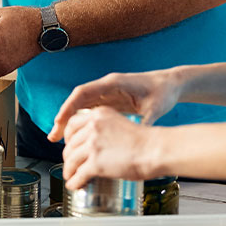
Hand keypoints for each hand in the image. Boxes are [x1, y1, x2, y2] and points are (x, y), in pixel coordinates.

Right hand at [49, 69, 181, 141]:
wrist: (171, 84)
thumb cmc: (163, 92)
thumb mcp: (155, 109)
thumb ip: (143, 123)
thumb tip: (135, 142)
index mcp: (114, 83)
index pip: (83, 93)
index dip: (68, 107)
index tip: (58, 122)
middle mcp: (107, 86)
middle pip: (78, 100)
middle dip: (63, 117)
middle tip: (53, 136)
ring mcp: (108, 93)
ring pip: (82, 106)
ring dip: (70, 121)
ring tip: (59, 139)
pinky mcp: (112, 100)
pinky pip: (90, 110)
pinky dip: (81, 122)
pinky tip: (76, 136)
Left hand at [62, 107, 163, 188]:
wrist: (154, 150)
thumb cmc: (145, 141)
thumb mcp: (119, 124)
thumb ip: (104, 130)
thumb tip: (94, 145)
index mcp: (98, 114)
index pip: (72, 123)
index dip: (68, 137)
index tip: (69, 145)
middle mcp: (92, 127)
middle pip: (70, 144)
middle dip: (69, 156)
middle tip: (72, 164)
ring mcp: (92, 144)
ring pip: (71, 160)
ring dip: (69, 170)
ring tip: (71, 177)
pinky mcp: (95, 163)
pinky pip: (78, 175)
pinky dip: (74, 182)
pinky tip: (75, 185)